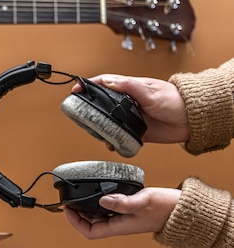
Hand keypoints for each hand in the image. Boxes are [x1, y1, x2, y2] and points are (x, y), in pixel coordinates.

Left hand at [63, 188, 180, 238]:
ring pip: (99, 216)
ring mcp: (124, 218)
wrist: (183, 210)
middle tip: (70, 201)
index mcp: (119, 227)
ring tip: (79, 197)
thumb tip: (103, 200)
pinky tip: (99, 194)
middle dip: (79, 214)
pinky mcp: (129, 211)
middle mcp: (119, 224)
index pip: (90, 232)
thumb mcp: (142, 202)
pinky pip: (109, 209)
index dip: (76, 223)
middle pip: (91, 224)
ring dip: (88, 208)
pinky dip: (100, 203)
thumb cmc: (165, 208)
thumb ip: (122, 202)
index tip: (67, 210)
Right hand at [72, 75, 190, 145]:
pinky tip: (111, 143)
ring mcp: (132, 117)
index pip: (105, 83)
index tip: (77, 89)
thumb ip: (129, 86)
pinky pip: (120, 137)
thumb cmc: (176, 101)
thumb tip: (109, 81)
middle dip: (90, 109)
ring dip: (101, 127)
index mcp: (131, 88)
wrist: (192, 121)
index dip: (89, 85)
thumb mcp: (150, 91)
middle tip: (80, 115)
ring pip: (109, 122)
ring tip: (95, 131)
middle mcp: (129, 102)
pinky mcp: (136, 131)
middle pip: (103, 104)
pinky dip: (113, 141)